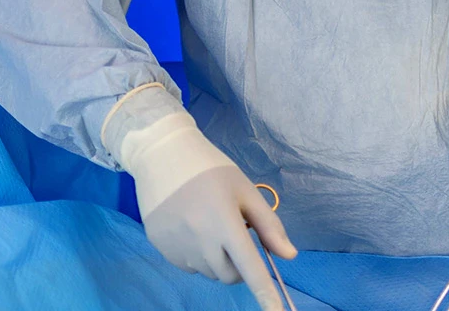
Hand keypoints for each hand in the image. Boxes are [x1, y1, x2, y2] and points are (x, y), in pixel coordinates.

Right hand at [107, 94, 297, 310]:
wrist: (162, 156)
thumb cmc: (212, 170)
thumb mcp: (246, 191)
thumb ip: (269, 226)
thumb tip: (289, 256)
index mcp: (225, 224)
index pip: (250, 267)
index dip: (265, 293)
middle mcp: (199, 241)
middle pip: (229, 275)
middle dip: (239, 265)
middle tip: (237, 236)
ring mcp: (176, 247)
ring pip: (209, 271)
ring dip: (217, 259)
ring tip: (211, 224)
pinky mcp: (160, 248)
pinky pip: (188, 265)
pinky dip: (197, 255)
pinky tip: (192, 227)